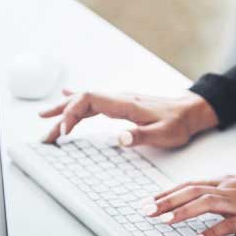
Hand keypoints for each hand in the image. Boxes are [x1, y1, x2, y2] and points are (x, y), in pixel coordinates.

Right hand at [38, 88, 217, 147]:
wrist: (190, 111)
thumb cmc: (178, 124)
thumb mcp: (163, 134)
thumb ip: (140, 136)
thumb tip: (118, 138)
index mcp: (125, 104)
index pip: (90, 100)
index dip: (72, 113)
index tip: (65, 132)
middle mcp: (119, 98)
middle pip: (82, 100)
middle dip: (60, 115)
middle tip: (44, 133)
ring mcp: (119, 100)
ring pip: (85, 101)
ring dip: (64, 110)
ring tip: (44, 118)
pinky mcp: (121, 105)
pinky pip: (93, 101)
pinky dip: (76, 103)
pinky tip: (65, 98)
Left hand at [142, 175, 235, 235]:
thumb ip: (221, 189)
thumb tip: (200, 195)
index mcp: (225, 181)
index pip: (190, 184)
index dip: (168, 192)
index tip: (151, 200)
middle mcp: (228, 188)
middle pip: (192, 190)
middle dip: (167, 200)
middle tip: (147, 210)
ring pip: (205, 203)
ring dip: (183, 212)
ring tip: (165, 220)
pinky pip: (227, 225)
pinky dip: (211, 232)